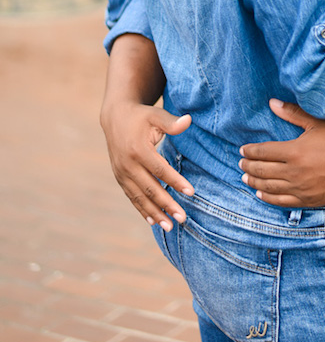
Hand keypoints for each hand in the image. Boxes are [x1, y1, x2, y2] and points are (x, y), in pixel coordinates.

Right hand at [100, 100, 193, 230]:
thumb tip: (188, 120)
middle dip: (166, 205)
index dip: (175, 181)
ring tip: (169, 226)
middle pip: (150, 188)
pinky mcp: (119, 177)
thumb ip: (171, 122)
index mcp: (138, 149)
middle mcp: (127, 164)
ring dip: (154, 213)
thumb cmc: (141, 116)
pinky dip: (142, 210)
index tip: (191, 192)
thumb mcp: (156, 115)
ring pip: (139, 197)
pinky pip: (132, 197)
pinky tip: (153, 221)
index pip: (160, 170)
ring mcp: (121, 173)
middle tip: (182, 218)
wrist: (115, 117)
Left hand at [239, 100, 324, 206]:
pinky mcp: (309, 200)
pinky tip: (261, 195)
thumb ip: (292, 113)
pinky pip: (282, 201)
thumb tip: (272, 103)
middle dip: (248, 167)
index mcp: (295, 151)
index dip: (250, 151)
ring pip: (269, 187)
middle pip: (263, 171)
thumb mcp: (317, 122)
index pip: (264, 152)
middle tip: (241, 164)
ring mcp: (301, 188)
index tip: (243, 150)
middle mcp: (295, 172)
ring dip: (254, 183)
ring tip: (245, 178)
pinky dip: (268, 198)